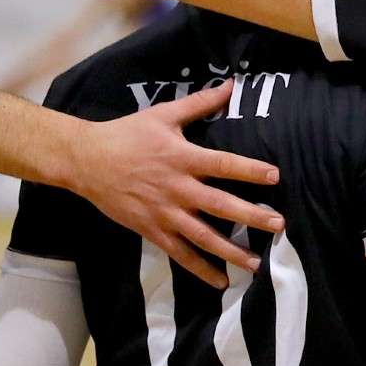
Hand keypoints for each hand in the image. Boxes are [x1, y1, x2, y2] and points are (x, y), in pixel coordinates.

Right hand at [71, 82, 282, 289]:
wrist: (87, 160)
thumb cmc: (128, 134)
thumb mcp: (163, 114)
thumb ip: (200, 103)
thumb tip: (232, 85)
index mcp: (182, 157)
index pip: (223, 164)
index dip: (249, 170)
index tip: (274, 176)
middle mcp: (177, 188)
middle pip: (220, 205)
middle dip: (251, 216)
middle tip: (278, 225)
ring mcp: (164, 213)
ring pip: (203, 236)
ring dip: (230, 250)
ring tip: (255, 263)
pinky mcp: (152, 230)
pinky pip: (180, 254)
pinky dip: (200, 268)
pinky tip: (221, 281)